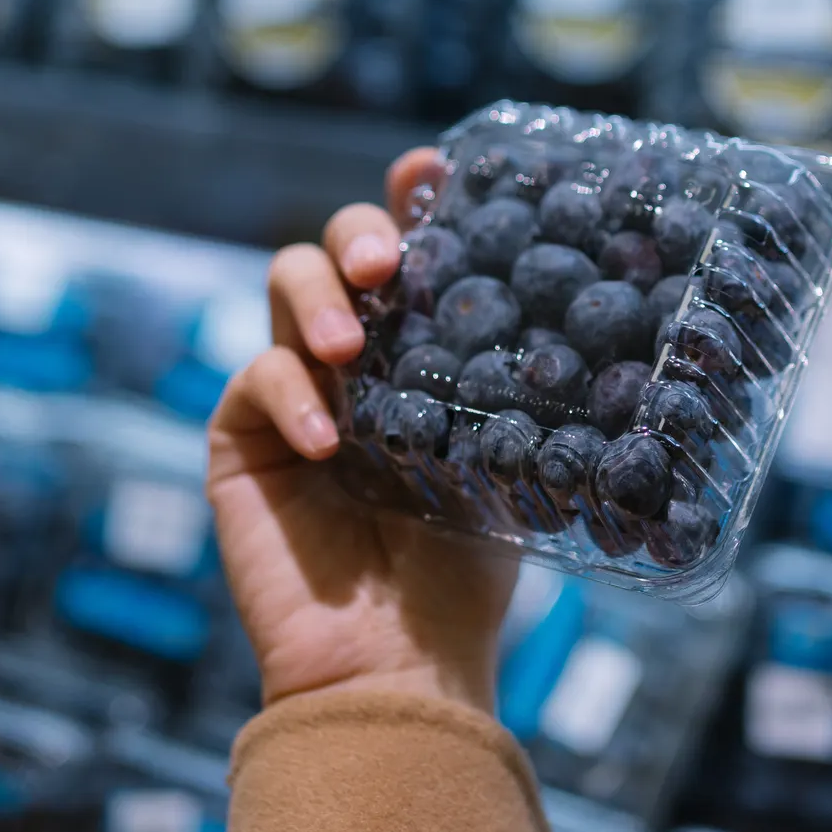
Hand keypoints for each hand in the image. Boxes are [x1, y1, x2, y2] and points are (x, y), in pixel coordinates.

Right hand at [208, 149, 518, 711]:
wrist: (398, 664)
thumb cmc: (465, 573)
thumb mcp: (513, 461)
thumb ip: (519, 384)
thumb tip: (593, 305)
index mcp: (417, 349)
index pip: (410, 250)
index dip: (412, 196)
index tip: (432, 166)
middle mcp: (353, 356)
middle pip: (336, 247)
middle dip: (358, 234)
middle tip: (391, 263)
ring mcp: (290, 391)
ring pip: (283, 285)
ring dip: (318, 298)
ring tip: (352, 346)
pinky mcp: (238, 438)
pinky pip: (252, 380)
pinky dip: (289, 396)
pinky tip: (329, 439)